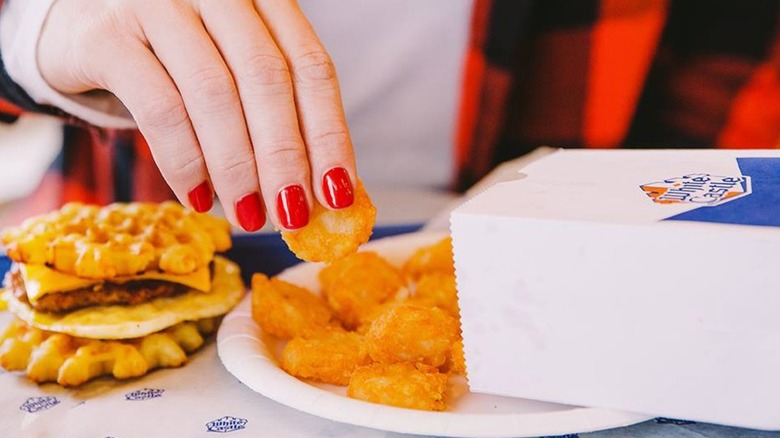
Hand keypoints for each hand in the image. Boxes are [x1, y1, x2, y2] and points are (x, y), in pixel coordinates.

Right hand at [38, 0, 356, 231]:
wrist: (84, 25)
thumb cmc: (179, 59)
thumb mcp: (234, 69)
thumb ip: (274, 114)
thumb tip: (319, 193)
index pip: (310, 67)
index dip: (328, 133)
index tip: (337, 192)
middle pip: (266, 79)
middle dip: (284, 157)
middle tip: (294, 215)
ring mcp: (160, 5)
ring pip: (214, 94)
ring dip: (237, 167)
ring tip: (249, 216)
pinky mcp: (110, 36)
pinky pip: (158, 107)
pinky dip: (183, 162)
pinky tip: (198, 198)